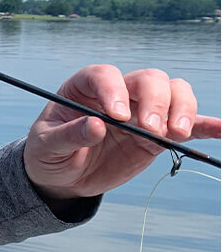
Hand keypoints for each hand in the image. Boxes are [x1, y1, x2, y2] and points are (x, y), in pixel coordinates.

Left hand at [24, 65, 220, 199]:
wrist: (61, 176)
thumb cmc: (47, 154)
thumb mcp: (46, 147)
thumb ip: (68, 136)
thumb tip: (95, 125)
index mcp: (84, 87)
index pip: (105, 75)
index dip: (114, 91)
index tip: (116, 116)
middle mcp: (117, 93)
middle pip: (148, 80)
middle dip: (155, 102)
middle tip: (152, 130)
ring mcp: (141, 112)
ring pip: (173, 93)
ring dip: (181, 110)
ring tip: (175, 135)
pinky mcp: (156, 135)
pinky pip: (187, 125)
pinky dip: (205, 125)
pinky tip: (218, 130)